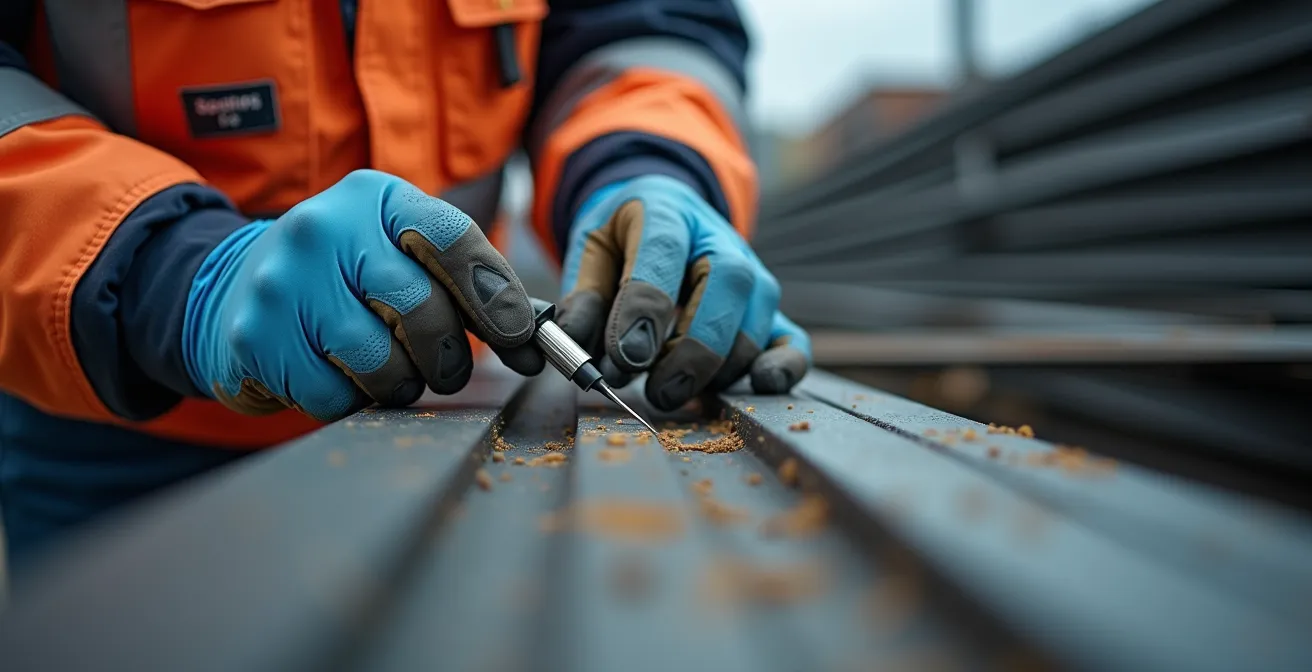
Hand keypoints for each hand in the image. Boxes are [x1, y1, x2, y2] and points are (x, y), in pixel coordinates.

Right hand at [183, 170, 541, 420]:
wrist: (237, 287)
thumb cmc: (350, 278)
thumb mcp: (404, 253)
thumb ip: (469, 285)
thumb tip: (536, 341)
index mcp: (376, 197)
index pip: (455, 240)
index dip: (498, 297)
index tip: (522, 340)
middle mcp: (325, 227)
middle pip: (422, 310)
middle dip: (450, 356)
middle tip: (449, 370)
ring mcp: (284, 281)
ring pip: (382, 363)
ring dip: (401, 384)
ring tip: (389, 370)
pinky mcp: (256, 336)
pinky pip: (335, 396)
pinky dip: (352, 400)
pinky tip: (339, 375)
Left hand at [557, 175, 809, 410]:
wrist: (665, 215)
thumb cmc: (624, 239)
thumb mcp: (590, 252)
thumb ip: (582, 298)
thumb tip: (575, 347)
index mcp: (665, 211)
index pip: (664, 251)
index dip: (645, 307)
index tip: (624, 357)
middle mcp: (719, 239)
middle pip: (727, 284)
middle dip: (692, 348)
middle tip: (656, 390)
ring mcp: (753, 274)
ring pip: (754, 321)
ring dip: (716, 369)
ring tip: (671, 390)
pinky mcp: (769, 310)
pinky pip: (792, 339)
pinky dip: (784, 366)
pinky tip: (758, 385)